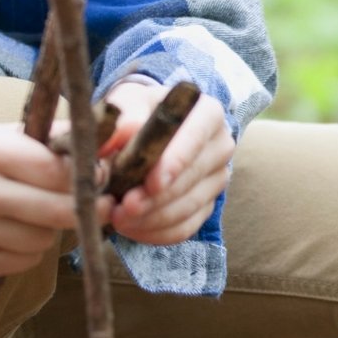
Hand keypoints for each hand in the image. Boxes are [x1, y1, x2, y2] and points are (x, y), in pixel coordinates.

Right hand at [0, 122, 108, 277]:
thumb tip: (102, 143)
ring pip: (45, 240)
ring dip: (53, 229)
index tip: (99, 175)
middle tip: (100, 204)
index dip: (86, 175)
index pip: (56, 171)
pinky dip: (31, 249)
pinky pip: (26, 261)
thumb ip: (50, 137)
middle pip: (57, 211)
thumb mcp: (2, 134)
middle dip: (86, 208)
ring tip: (40, 213)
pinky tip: (17, 232)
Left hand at [101, 81, 233, 245]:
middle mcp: (220, 145)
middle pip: (193, 177)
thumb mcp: (125, 104)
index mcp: (207, 113)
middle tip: (123, 208)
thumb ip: (122, 116)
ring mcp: (217, 178)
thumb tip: (124, 130)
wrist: (142, 131)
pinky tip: (130, 229)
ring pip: (189, 206)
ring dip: (151, 218)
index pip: (198, 135)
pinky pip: (185, 227)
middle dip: (156, 198)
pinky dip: (156, 232)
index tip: (152, 183)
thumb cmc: (135, 113)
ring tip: (118, 218)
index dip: (177, 161)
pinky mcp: (207, 205)